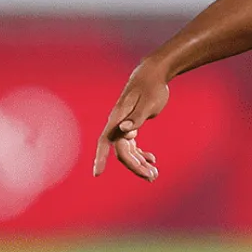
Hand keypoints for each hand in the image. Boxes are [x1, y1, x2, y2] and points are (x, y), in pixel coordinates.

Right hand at [93, 64, 171, 179]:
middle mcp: (118, 124)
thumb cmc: (151, 87)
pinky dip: (141, 154)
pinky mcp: (132, 124)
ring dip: (139, 163)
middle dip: (135, 166)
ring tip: (154, 174)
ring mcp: (124, 125)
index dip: (101, 158)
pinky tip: (152, 159)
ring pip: (128, 150)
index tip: (97, 174)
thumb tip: (125, 132)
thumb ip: (136, 118)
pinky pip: (132, 145)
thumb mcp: (148, 102)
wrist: (153, 74)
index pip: (106, 142)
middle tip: (153, 177)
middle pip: (122, 151)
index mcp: (118, 119)